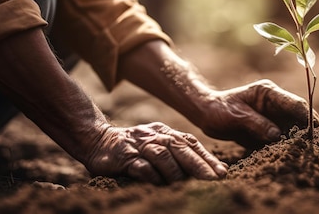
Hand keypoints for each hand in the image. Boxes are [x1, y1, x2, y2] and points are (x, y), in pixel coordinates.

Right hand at [85, 122, 227, 183]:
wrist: (97, 140)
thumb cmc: (134, 147)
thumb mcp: (158, 145)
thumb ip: (180, 154)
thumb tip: (212, 170)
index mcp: (166, 132)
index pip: (191, 143)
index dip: (207, 157)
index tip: (222, 172)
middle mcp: (155, 136)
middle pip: (180, 147)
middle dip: (199, 164)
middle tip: (213, 179)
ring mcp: (139, 145)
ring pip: (162, 155)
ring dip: (176, 171)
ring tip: (188, 185)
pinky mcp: (123, 157)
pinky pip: (140, 166)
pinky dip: (152, 175)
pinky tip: (160, 184)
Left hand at [197, 79, 318, 148]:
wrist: (207, 114)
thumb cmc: (219, 110)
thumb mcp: (236, 116)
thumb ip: (257, 124)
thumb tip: (277, 135)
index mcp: (268, 93)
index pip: (296, 104)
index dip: (309, 118)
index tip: (317, 132)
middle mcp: (275, 103)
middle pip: (300, 116)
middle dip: (310, 131)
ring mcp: (273, 115)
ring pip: (295, 128)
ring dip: (302, 140)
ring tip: (311, 154)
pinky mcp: (269, 128)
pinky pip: (285, 137)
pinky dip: (291, 146)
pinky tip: (296, 157)